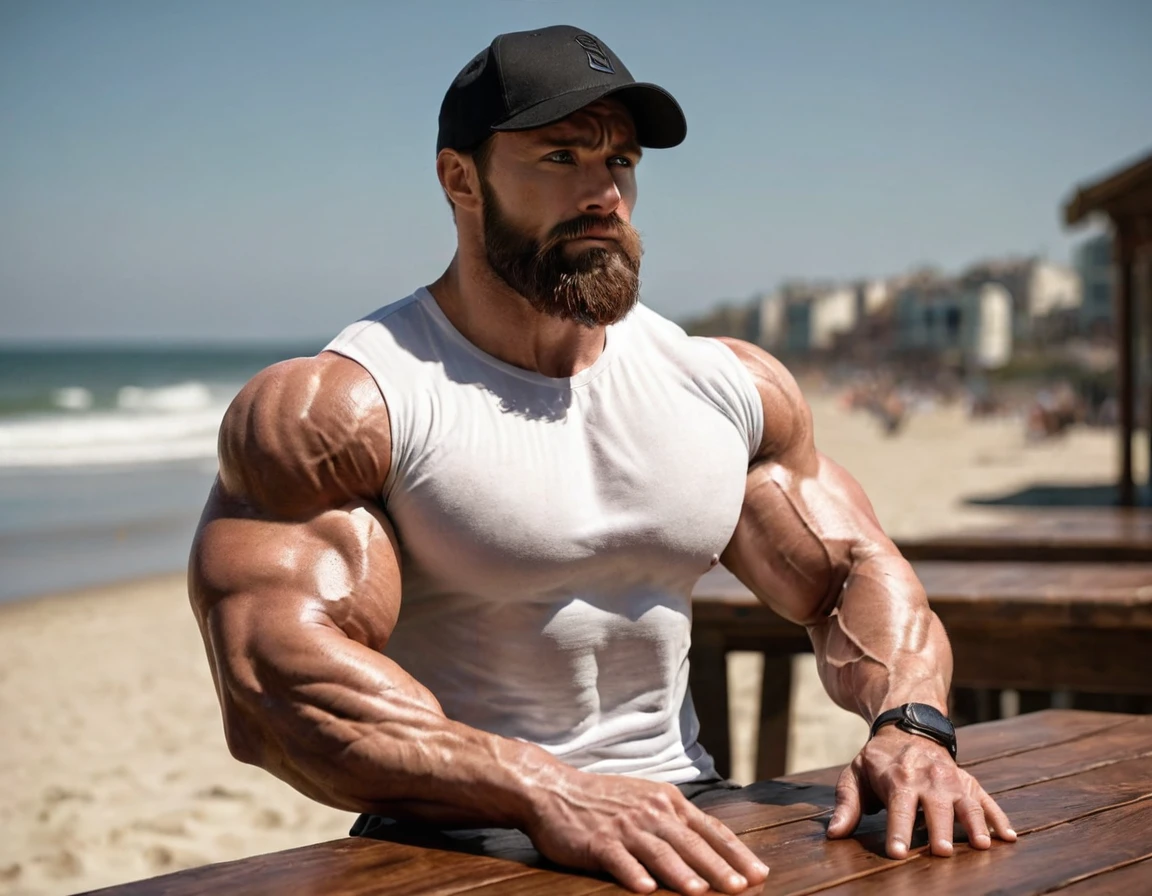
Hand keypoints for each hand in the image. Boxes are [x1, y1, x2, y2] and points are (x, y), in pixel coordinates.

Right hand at [524, 770, 768, 894]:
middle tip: (742, 888)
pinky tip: (645, 889)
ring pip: (659, 851)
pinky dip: (633, 873)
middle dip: (719, 867)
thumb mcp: (647, 799)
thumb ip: (676, 821)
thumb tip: (712, 847)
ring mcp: (624, 826)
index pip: (710, 829)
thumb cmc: (604, 800)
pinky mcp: (598, 841)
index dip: (735, 852)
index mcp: (668, 801)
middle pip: (691, 842)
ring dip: (681, 873)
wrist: (555, 790)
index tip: (759, 874)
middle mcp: (651, 811)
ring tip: (700, 892)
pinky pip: (619, 859)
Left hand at [827, 726, 1016, 857]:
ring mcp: (952, 780)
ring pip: (966, 803)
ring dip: (974, 824)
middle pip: (935, 807)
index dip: (897, 831)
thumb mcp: (855, 775)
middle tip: (942, 852)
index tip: (896, 853)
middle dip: (938, 829)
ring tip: (982, 846)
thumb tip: (834, 833)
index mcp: (898, 778)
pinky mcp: (969, 782)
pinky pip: (987, 800)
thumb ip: (846, 804)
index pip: (898, 809)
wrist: (908, 727)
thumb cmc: (878, 761)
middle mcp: (929, 779)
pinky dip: (999, 818)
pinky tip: (1009, 837)